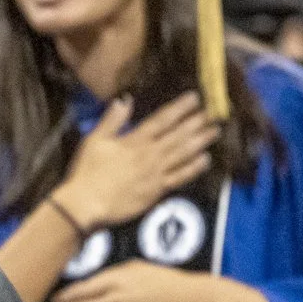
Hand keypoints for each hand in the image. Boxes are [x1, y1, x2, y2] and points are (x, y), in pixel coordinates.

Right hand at [52, 94, 217, 231]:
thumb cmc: (87, 172)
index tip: (195, 97)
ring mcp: (156, 173)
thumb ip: (112, 120)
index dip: (180, 108)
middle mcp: (150, 154)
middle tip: (214, 112)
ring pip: (183, 153)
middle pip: (178, 135)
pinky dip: (194, 168)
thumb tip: (125, 99)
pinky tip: (205, 160)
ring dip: (200, 141)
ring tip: (215, 131)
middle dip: (196, 122)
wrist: (87, 204)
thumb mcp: (94, 140)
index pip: (161, 119)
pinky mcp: (157, 191)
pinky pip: (180, 177)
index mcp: (134, 141)